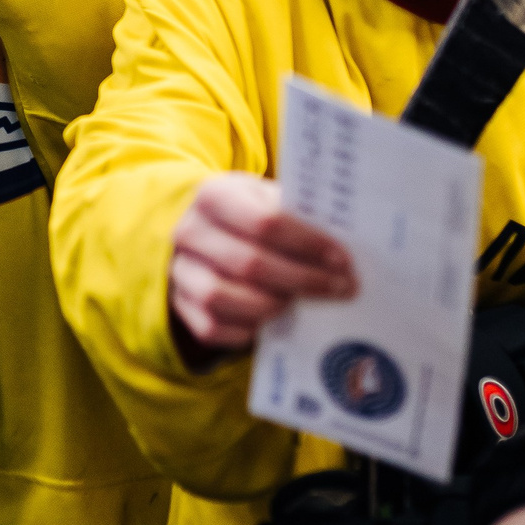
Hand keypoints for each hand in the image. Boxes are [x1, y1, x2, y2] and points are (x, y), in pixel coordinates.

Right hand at [168, 173, 356, 360]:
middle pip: (250, 263)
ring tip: (303, 303)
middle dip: (303, 280)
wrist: (203, 231)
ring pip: (224, 298)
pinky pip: (213, 327)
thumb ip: (298, 216)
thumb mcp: (267, 199)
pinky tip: (274, 321)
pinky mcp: (180, 304)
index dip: (308, 244)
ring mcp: (180, 270)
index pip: (266, 221)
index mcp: (214, 195)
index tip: (343, 260)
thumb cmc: (248, 216)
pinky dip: (247, 329)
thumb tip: (344, 248)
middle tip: (340, 289)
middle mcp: (189, 231)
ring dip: (272, 306)